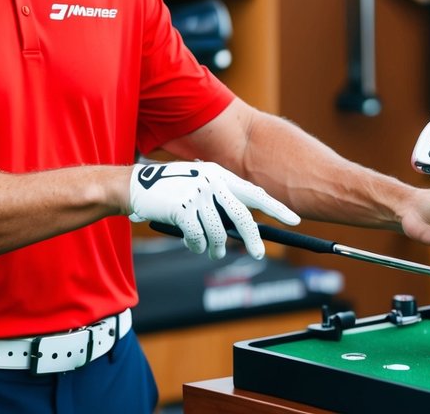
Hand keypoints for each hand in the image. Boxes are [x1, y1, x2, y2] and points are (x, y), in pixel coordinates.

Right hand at [127, 161, 299, 258]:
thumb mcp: (199, 187)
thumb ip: (220, 201)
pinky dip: (197, 246)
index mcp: (219, 174)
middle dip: (253, 238)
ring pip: (218, 232)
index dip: (277, 207)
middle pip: (242, 216)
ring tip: (214, 253)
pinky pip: (198, 238)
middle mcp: (211, 181)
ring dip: (216, 248)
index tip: (294, 220)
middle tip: (259, 254)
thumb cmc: (169, 191)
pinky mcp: (181, 208)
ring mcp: (196, 194)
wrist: (135, 186)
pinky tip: (193, 244)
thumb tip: (242, 229)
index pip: (255, 192)